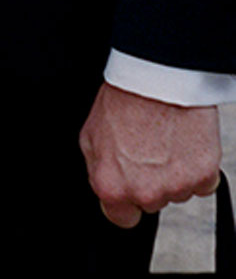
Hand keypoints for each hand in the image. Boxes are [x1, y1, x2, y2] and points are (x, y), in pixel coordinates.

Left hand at [79, 82, 221, 226]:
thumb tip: (105, 182)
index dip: (125, 200)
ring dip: (173, 171)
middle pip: (151, 202)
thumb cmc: (124, 99)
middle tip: (146, 147)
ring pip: (177, 191)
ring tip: (163, 137)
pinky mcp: (203, 176)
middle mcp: (144, 193)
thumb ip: (98, 169)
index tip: (129, 182)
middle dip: (149, 180)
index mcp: (112, 186)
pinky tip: (183, 140)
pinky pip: (202, 182)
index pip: (121, 218)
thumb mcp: (90, 134)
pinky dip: (195, 165)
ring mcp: (176, 187)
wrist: (157, 76)